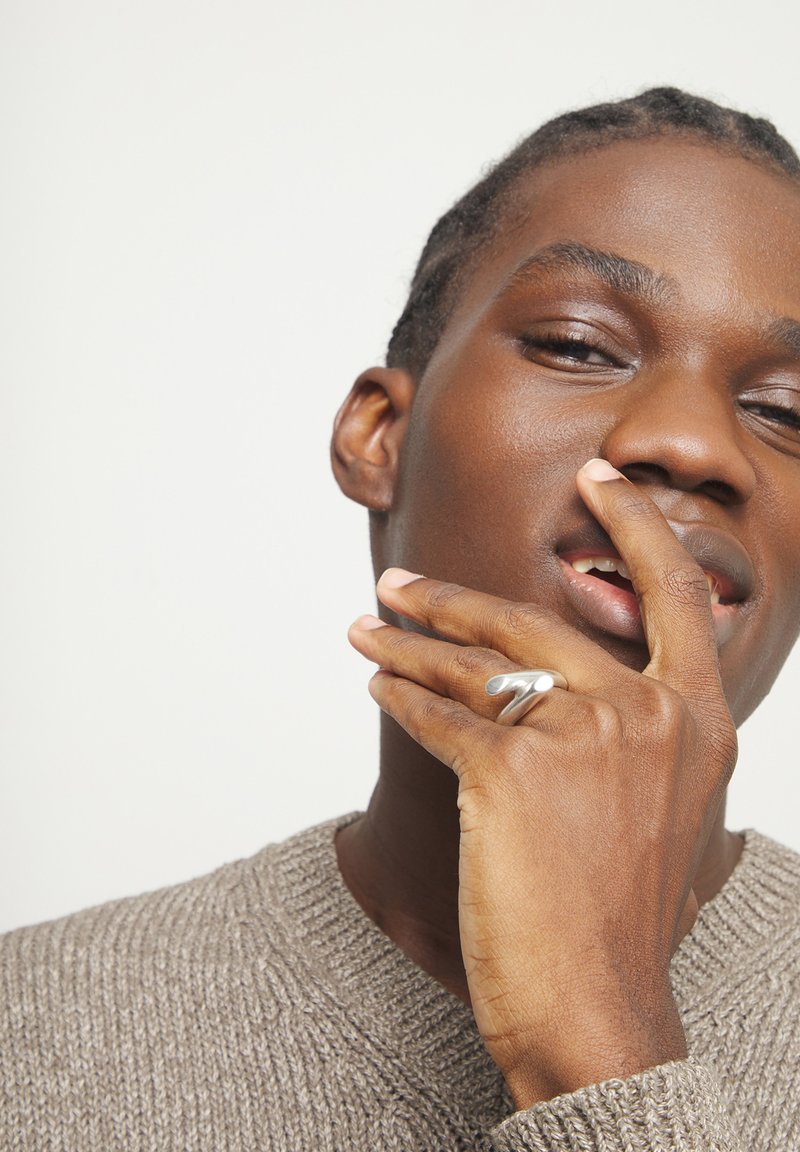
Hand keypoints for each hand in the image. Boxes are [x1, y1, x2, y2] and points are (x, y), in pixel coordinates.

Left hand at [348, 459, 737, 1107]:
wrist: (598, 1008)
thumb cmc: (622, 918)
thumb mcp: (663, 812)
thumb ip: (637, 738)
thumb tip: (571, 688)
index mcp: (696, 721)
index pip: (676, 595)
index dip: (636, 527)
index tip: (601, 480)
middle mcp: (648, 715)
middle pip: (535, 620)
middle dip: (451, 598)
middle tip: (399, 586)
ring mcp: (585, 739)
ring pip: (476, 666)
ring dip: (406, 645)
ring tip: (365, 633)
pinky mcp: (514, 772)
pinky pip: (442, 717)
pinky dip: (401, 700)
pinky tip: (379, 692)